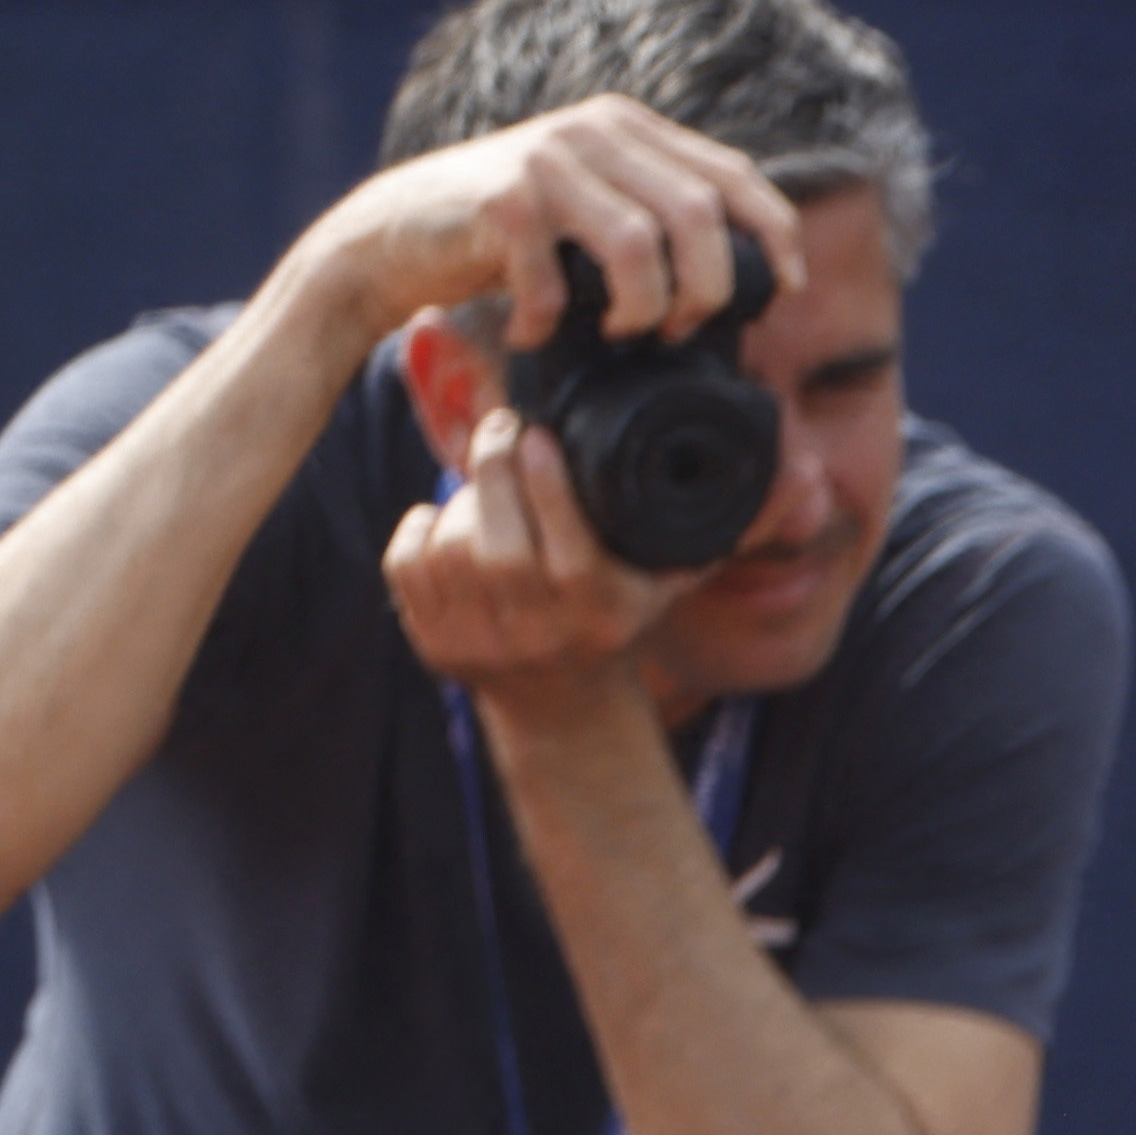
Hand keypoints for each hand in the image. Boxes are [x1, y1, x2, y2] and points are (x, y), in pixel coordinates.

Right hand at [299, 98, 797, 359]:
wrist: (391, 237)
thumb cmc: (510, 242)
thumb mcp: (597, 212)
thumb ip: (662, 221)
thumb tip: (758, 283)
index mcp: (630, 130)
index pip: (734, 174)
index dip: (776, 235)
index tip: (785, 291)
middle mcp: (592, 132)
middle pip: (700, 214)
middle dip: (709, 289)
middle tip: (678, 330)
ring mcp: (544, 161)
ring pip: (642, 245)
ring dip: (642, 310)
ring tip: (616, 331)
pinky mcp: (500, 201)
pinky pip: (557, 280)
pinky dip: (549, 322)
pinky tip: (533, 332)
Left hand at [381, 417, 679, 696]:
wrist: (562, 704)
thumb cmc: (613, 620)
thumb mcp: (656, 589)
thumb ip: (683, 542)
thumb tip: (728, 482)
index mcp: (600, 620)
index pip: (569, 553)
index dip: (547, 486)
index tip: (537, 437)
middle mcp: (541, 638)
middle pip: (497, 547)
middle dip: (493, 470)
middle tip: (501, 430)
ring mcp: (482, 645)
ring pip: (449, 548)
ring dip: (462, 503)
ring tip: (485, 491)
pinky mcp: (434, 644)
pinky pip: (407, 563)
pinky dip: (420, 528)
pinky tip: (445, 523)